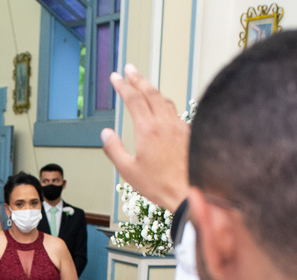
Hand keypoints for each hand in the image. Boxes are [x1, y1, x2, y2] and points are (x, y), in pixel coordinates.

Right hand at [101, 64, 190, 211]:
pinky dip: (165, 104)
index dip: (123, 85)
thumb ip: (114, 150)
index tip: (116, 77)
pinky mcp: (189, 133)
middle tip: (130, 69)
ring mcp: (179, 126)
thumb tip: (106, 134)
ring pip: (165, 100)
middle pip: (150, 93)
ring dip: (152, 89)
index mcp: (148, 129)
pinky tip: (164, 108)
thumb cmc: (161, 185)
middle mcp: (165, 123)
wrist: (190, 192)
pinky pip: (175, 112)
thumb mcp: (128, 171)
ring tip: (145, 84)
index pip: (133, 99)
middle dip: (138, 79)